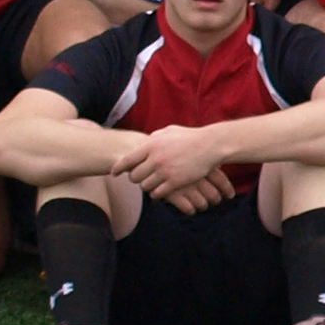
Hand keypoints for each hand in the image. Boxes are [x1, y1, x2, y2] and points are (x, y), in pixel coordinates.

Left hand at [111, 123, 235, 205]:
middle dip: (136, 178)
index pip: (127, 160)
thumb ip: (154, 138)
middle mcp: (155, 158)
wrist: (210, 145)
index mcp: (151, 144)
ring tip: (152, 184)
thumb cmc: (190, 137)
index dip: (118, 168)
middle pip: (135, 176)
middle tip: (140, 178)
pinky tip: (160, 191)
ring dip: (147, 187)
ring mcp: (165, 171)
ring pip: (145, 186)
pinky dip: (157, 194)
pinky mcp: (175, 182)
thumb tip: (144, 142)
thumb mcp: (169, 131)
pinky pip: (157, 193)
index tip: (114, 173)